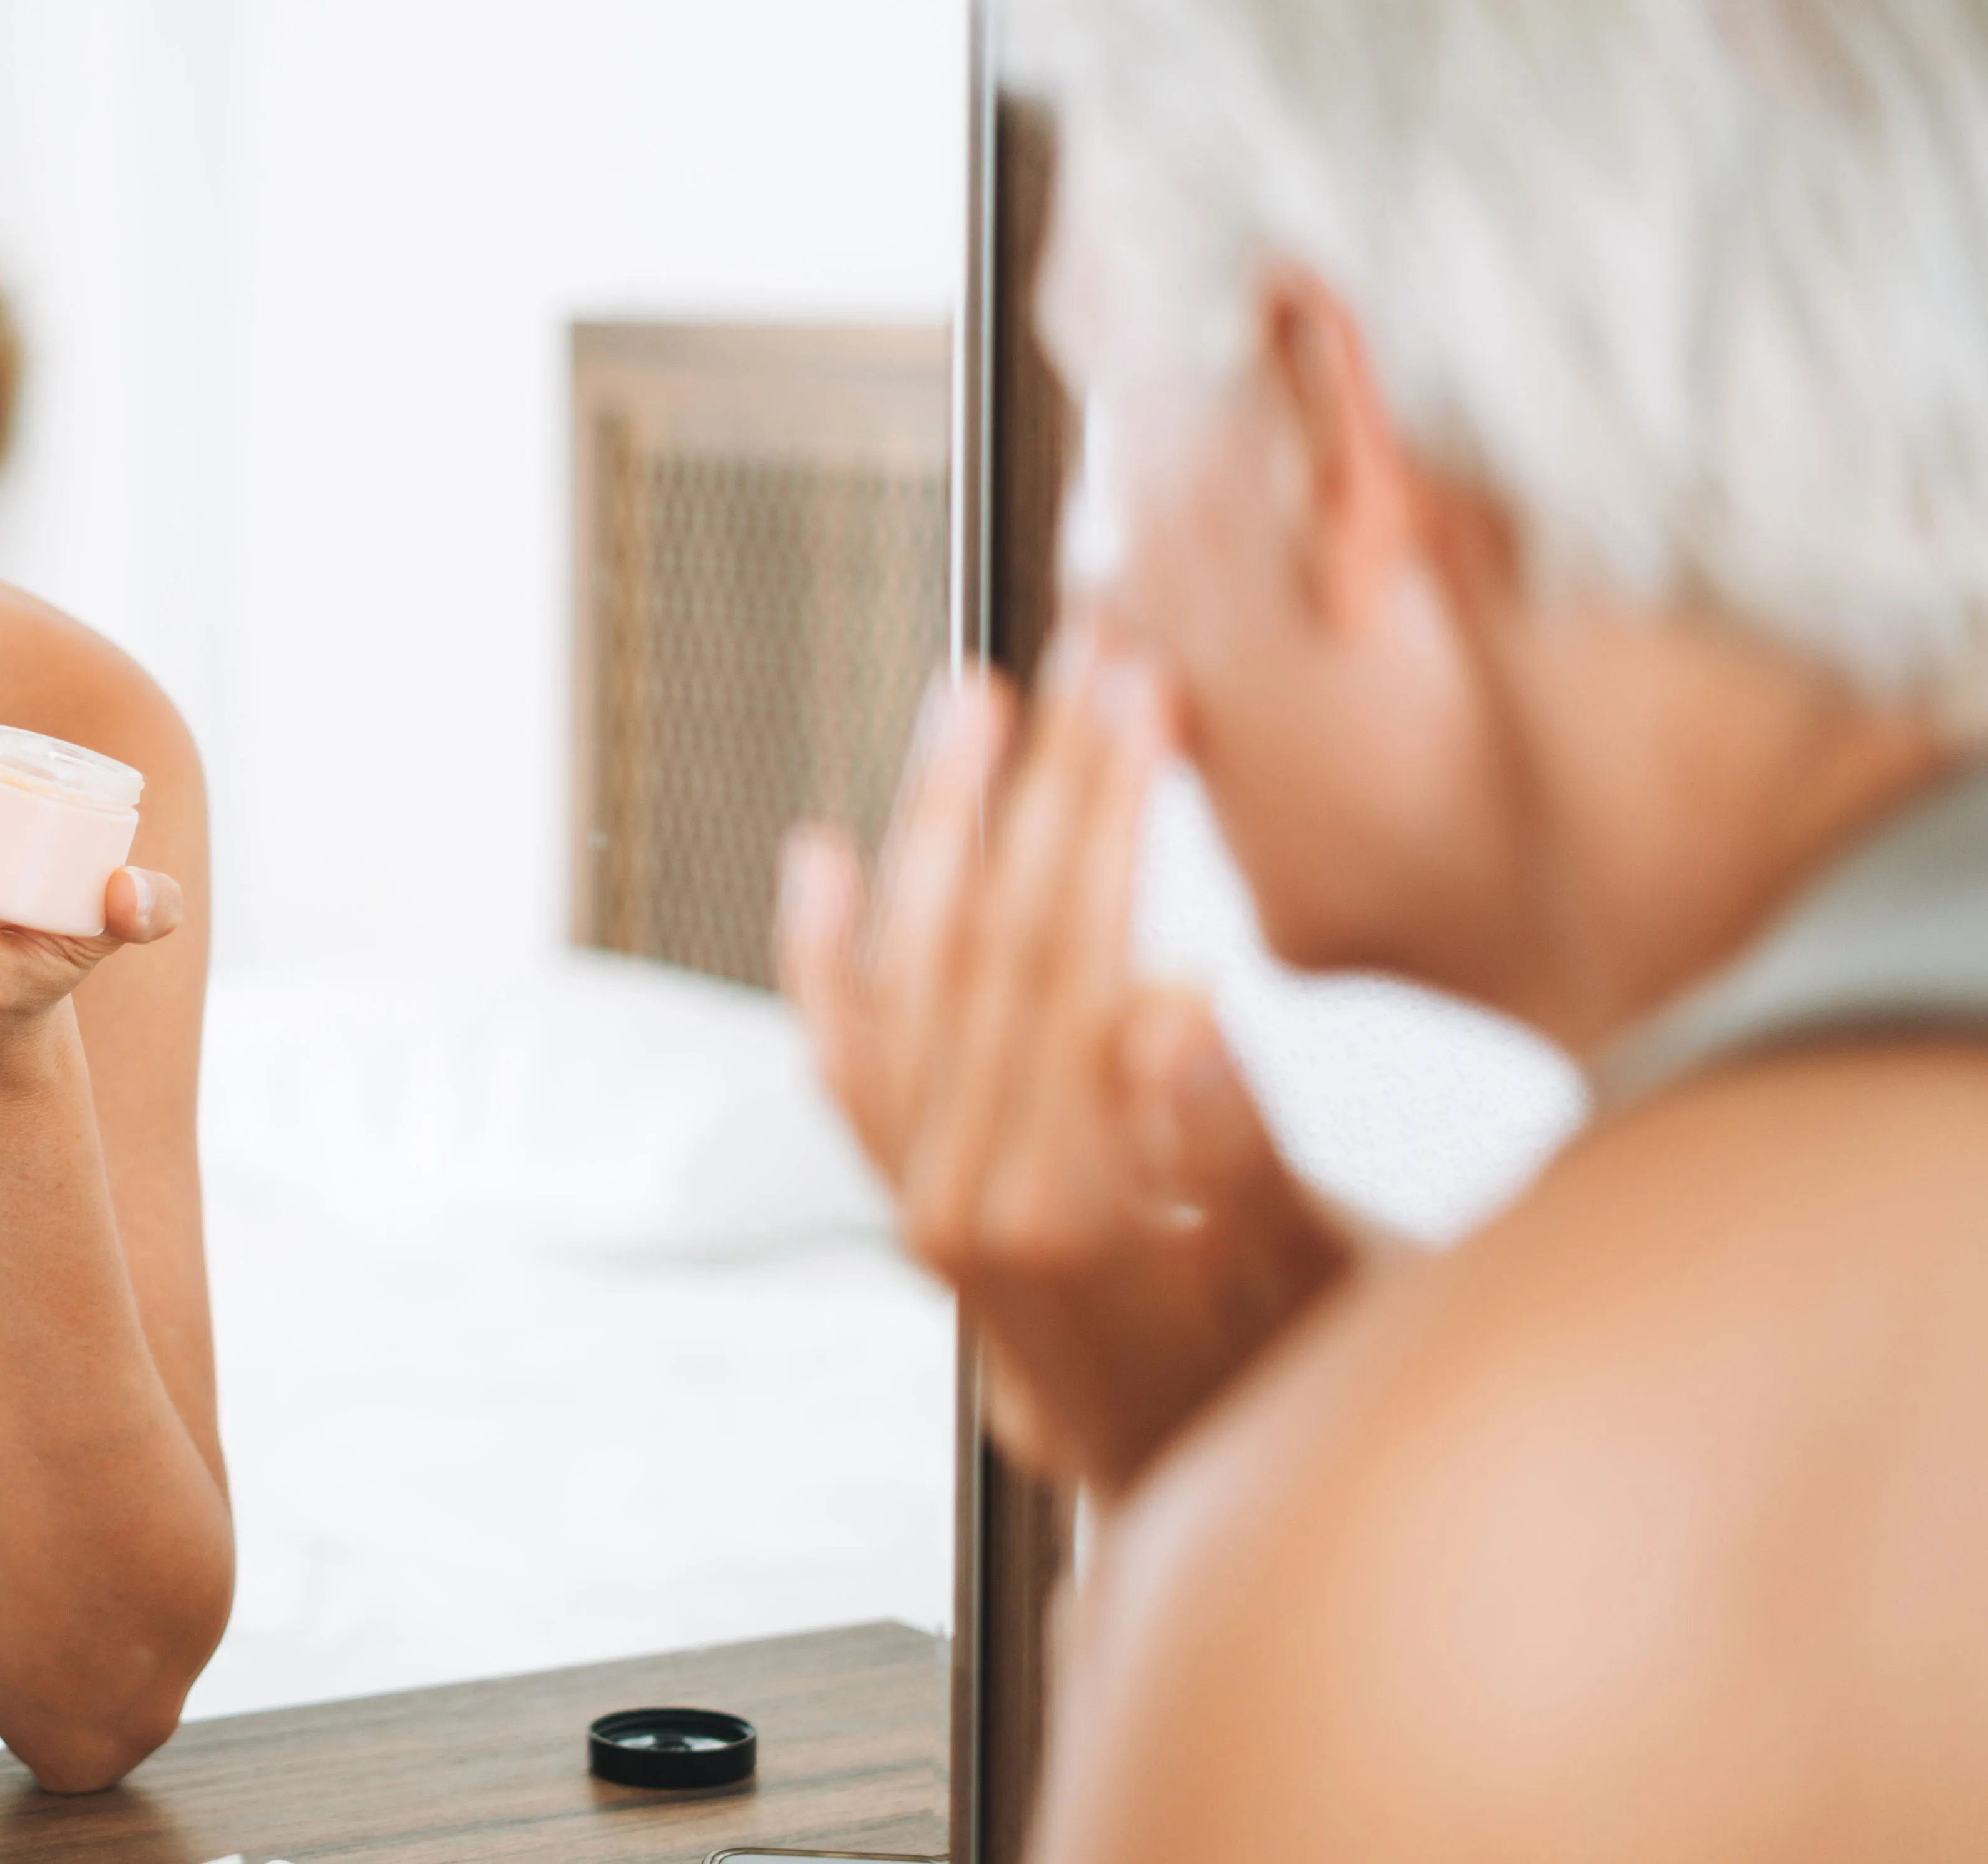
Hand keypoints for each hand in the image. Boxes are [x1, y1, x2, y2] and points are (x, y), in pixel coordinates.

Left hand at [775, 631, 1357, 1498]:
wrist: (1185, 1484)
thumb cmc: (1283, 1381)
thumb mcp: (1320, 1284)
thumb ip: (1243, 1155)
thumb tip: (1172, 1010)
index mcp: (1065, 1213)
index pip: (1074, 963)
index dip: (1107, 816)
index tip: (1142, 699)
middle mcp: (962, 1200)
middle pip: (991, 946)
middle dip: (1042, 787)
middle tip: (1092, 658)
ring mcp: (916, 1194)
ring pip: (905, 974)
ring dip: (937, 826)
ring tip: (975, 703)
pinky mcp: (903, 1190)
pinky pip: (843, 1055)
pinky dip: (824, 955)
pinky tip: (822, 856)